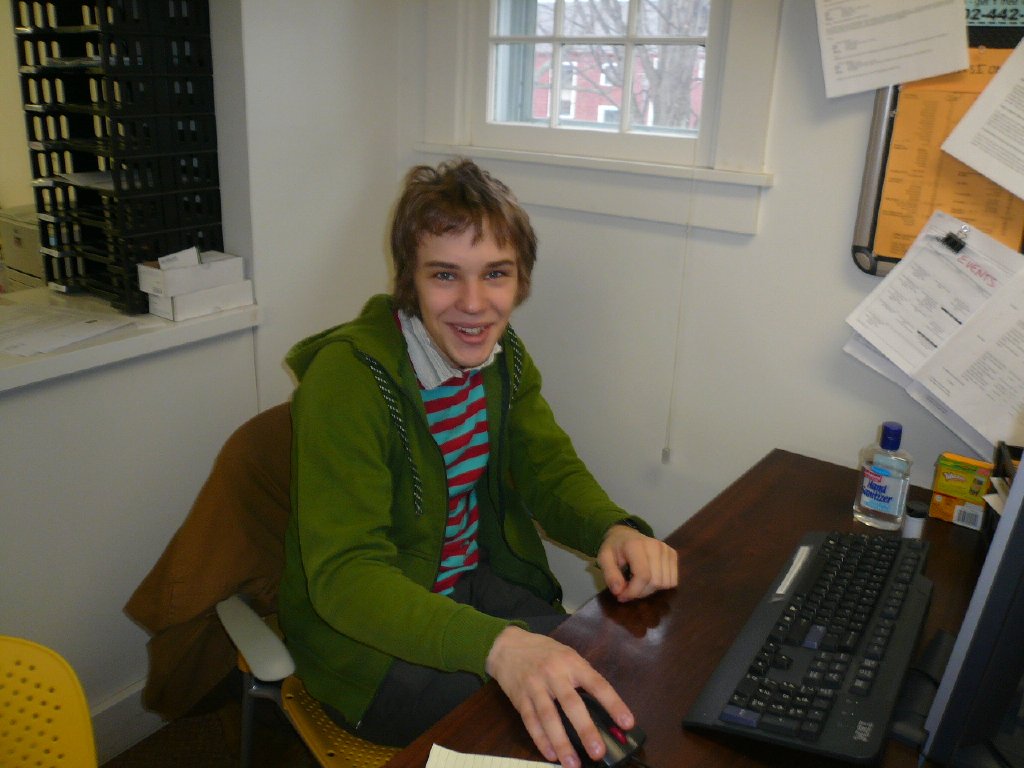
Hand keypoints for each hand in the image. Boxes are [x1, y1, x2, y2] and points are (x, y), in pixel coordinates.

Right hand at [485, 626, 633, 767]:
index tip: (627, 723)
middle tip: (598, 752)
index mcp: (572, 663)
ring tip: (573, 764)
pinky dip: (541, 740)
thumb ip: (582, 679)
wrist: (507, 645)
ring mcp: (535, 686)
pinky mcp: (520, 698)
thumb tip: (603, 712)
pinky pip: (531, 722)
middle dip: (585, 730)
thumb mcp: (567, 656)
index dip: (613, 704)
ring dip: (561, 743)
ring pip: (549, 717)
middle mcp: (554, 674)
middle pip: (571, 704)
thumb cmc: (544, 653)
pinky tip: (551, 755)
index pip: (597, 684)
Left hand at [597, 524, 677, 601]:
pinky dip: (661, 586)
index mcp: (636, 545)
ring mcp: (666, 549)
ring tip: (638, 584)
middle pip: (656, 582)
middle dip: (641, 592)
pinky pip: (673, 581)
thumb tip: (619, 591)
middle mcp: (655, 546)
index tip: (621, 596)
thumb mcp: (604, 559)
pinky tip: (649, 580)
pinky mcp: (673, 554)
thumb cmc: (614, 548)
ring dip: (651, 590)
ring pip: (666, 584)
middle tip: (628, 591)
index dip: (633, 591)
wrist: (625, 535)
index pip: (643, 576)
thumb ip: (610, 575)